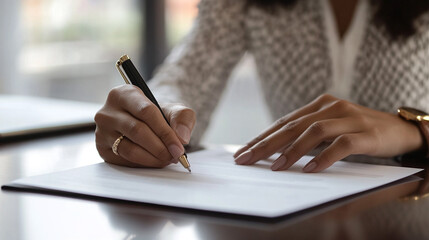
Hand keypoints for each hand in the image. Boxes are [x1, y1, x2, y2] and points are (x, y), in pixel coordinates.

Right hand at [94, 85, 195, 166]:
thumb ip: (183, 118)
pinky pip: (124, 161)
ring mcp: (102, 131)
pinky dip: (143, 164)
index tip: (179, 146)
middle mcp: (108, 111)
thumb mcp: (174, 110)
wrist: (145, 124)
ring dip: (153, 158)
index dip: (165, 132)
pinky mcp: (102, 149)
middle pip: (137, 131)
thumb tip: (182, 137)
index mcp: (124, 94)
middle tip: (175, 156)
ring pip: (129, 149)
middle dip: (160, 147)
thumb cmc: (158, 115)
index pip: (146, 112)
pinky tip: (154, 161)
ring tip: (167, 159)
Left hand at [233, 94, 423, 172]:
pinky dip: (324, 157)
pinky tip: (310, 169)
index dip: (262, 137)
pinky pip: (342, 145)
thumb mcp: (331, 128)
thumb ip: (308, 134)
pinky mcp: (366, 134)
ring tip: (275, 167)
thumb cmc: (359, 131)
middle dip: (266, 144)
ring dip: (292, 151)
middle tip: (247, 159)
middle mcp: (332, 107)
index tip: (243, 151)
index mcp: (320, 105)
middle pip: (293, 126)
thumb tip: (275, 152)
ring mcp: (350, 119)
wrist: (400, 130)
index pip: (285, 122)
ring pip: (314, 132)